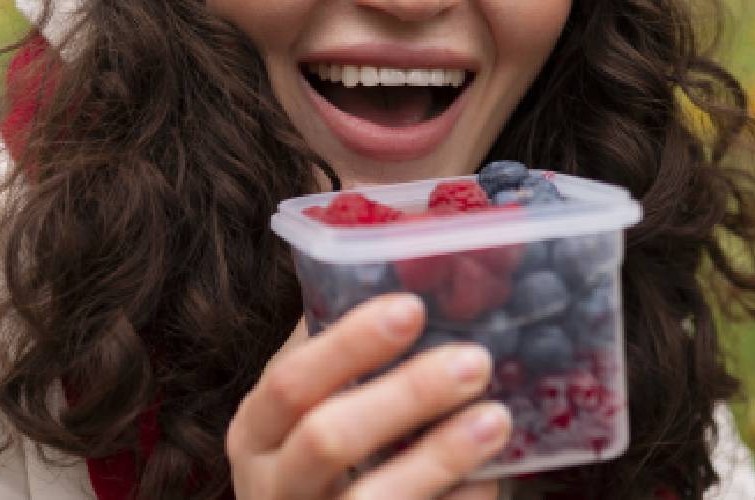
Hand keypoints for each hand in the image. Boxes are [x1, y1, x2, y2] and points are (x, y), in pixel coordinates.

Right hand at [227, 293, 510, 498]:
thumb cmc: (317, 467)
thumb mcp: (306, 413)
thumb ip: (340, 360)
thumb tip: (410, 276)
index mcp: (256, 433)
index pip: (291, 382)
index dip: (350, 344)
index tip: (412, 308)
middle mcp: (274, 488)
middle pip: (329, 438)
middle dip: (405, 395)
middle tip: (475, 360)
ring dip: (441, 456)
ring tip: (498, 418)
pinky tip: (492, 480)